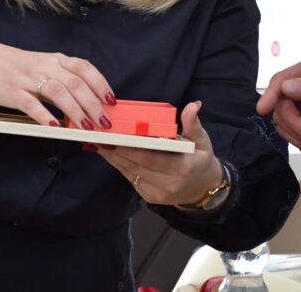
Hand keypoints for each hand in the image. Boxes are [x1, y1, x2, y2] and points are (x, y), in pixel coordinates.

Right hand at [0, 39, 115, 128]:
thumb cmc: (20, 67)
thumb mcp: (46, 67)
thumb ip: (66, 81)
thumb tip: (90, 103)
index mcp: (57, 60)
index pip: (84, 68)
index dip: (100, 84)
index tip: (111, 100)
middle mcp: (46, 66)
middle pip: (75, 83)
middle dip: (92, 104)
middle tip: (103, 122)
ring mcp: (29, 79)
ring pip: (57, 92)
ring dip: (74, 111)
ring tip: (85, 126)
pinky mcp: (13, 92)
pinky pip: (31, 104)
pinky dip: (44, 115)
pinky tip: (54, 126)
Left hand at [94, 101, 224, 205]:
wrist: (203, 189)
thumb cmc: (201, 161)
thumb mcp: (202, 140)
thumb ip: (194, 123)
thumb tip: (193, 105)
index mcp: (182, 167)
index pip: (152, 157)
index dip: (131, 148)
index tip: (116, 135)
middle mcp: (168, 183)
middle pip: (136, 164)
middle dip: (116, 149)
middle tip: (100, 134)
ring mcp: (157, 192)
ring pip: (129, 171)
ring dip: (112, 156)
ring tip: (97, 141)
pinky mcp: (148, 196)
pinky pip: (130, 178)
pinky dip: (118, 164)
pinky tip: (107, 152)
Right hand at [256, 57, 300, 151]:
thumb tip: (287, 86)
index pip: (280, 80)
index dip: (270, 94)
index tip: (263, 108)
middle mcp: (295, 83)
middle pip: (279, 103)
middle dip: (294, 122)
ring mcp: (292, 101)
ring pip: (280, 119)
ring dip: (297, 133)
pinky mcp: (291, 117)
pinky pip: (284, 130)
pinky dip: (297, 139)